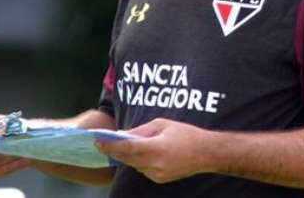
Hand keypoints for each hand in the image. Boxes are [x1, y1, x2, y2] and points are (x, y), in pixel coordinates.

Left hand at [95, 118, 212, 183]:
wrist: (205, 153)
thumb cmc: (185, 134)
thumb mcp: (162, 124)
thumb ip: (141, 130)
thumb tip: (123, 134)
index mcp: (156, 148)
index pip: (127, 148)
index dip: (110, 145)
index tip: (98, 140)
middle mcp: (155, 164)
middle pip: (127, 158)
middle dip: (113, 150)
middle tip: (100, 142)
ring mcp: (157, 174)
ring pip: (134, 164)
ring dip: (126, 155)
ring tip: (117, 145)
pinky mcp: (159, 179)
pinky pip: (142, 169)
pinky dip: (138, 160)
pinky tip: (139, 152)